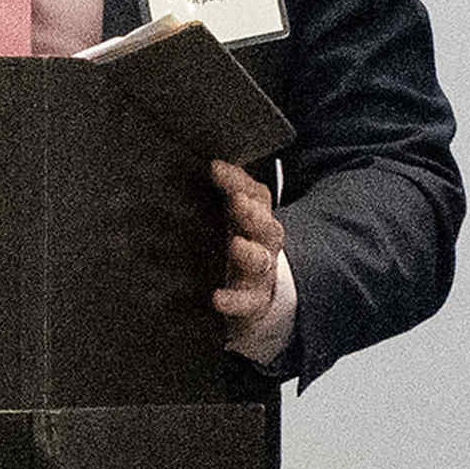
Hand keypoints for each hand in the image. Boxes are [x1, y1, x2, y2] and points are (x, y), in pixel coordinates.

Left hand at [207, 163, 292, 367]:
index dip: (236, 180)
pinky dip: (233, 300)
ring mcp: (260, 274)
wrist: (254, 296)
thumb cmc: (237, 246)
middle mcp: (263, 243)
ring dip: (249, 252)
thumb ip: (220, 194)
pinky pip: (247, 302)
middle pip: (267, 225)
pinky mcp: (253, 302)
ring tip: (235, 245)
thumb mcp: (230, 219)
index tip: (213, 168)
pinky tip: (217, 298)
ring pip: (261, 260)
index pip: (254, 194)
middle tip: (236, 201)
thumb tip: (203, 166)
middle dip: (252, 213)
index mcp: (257, 218)